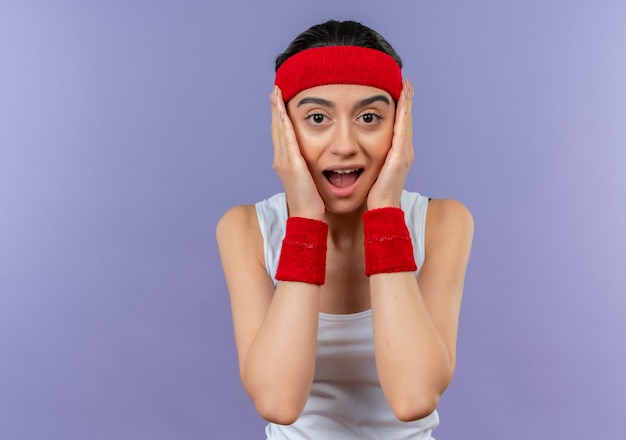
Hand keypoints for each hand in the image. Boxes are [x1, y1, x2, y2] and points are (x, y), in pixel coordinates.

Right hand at [270, 86, 325, 219]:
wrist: (307, 216)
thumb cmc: (310, 202)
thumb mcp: (307, 180)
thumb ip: (306, 169)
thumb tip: (310, 163)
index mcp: (285, 162)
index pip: (281, 134)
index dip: (279, 116)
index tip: (279, 100)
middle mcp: (281, 159)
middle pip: (276, 127)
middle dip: (275, 108)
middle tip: (275, 90)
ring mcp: (284, 160)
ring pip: (278, 129)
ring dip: (276, 109)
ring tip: (276, 92)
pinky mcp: (292, 162)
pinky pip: (286, 137)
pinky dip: (283, 121)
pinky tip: (282, 109)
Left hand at [367, 79, 414, 209]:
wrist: (382, 210)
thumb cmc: (375, 195)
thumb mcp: (373, 173)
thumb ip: (372, 162)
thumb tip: (359, 156)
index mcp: (398, 154)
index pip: (400, 126)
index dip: (401, 109)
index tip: (399, 92)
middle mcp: (404, 151)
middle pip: (406, 120)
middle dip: (406, 100)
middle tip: (406, 82)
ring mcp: (404, 153)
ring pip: (406, 121)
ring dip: (407, 102)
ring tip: (406, 85)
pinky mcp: (400, 156)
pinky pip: (402, 130)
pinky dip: (404, 114)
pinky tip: (402, 101)